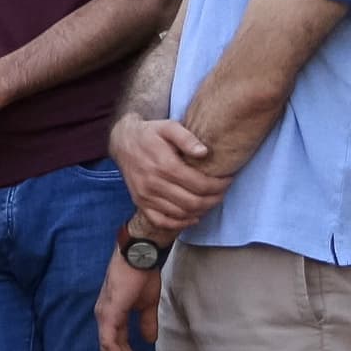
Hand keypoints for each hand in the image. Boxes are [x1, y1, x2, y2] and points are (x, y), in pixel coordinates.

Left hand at [94, 244, 162, 350]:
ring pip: (108, 349)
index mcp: (111, 315)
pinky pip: (110, 341)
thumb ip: (146, 323)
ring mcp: (104, 315)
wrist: (141, 256)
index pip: (115, 344)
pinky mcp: (109, 313)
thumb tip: (149, 341)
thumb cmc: (143, 275)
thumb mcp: (147, 304)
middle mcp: (103, 317)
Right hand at [112, 114, 226, 232]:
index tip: (228, 179)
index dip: (218, 185)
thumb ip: (187, 138)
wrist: (123, 141)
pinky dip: (180, 224)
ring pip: (180, 213)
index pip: (199, 184)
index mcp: (164, 165)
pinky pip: (161, 221)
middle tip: (223, 192)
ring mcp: (145, 196)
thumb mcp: (168, 126)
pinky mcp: (140, 203)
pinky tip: (193, 217)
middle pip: (193, 202)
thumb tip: (204, 152)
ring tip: (211, 201)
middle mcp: (154, 184)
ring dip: (200, 211)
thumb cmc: (150, 133)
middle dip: (214, 199)